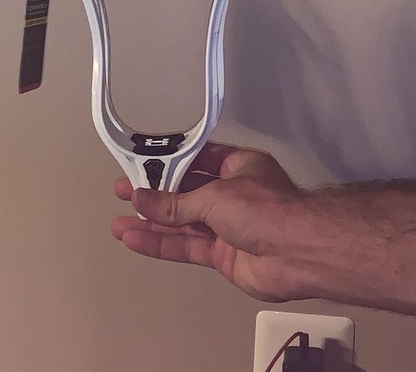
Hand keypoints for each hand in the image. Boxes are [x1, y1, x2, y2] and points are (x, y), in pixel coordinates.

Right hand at [112, 142, 309, 302]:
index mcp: (237, 166)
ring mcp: (227, 226)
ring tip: (117, 222)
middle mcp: (231, 193)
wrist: (298, 253)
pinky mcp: (223, 255)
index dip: (168, 163)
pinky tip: (134, 240)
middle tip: (121, 192)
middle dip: (153, 194)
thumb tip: (141, 198)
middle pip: (186, 193)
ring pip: (182, 223)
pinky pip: (187, 246)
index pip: (196, 160)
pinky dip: (162, 244)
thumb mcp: (214, 197)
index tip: (140, 164)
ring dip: (151, 223)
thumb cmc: (262, 209)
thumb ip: (175, 203)